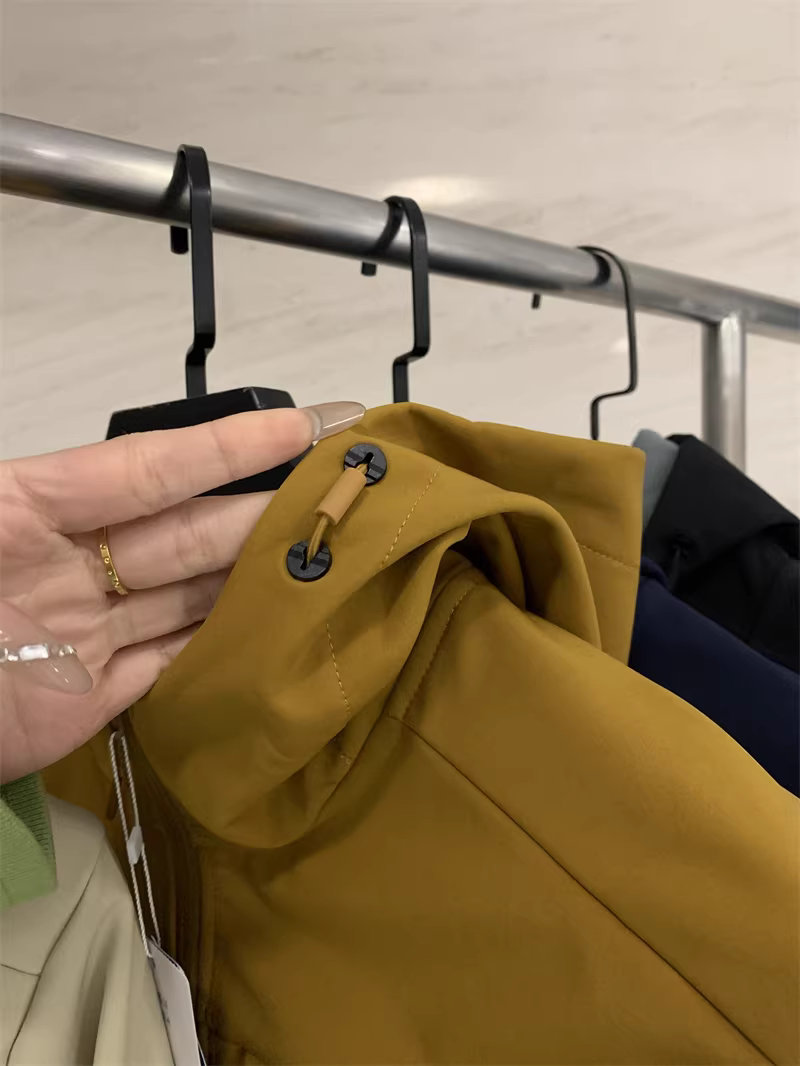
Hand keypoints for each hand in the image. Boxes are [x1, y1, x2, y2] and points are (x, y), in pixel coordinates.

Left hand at [0, 402, 363, 782]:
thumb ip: (14, 495)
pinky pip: (174, 663)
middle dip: (262, 508)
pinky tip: (274, 627)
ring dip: (256, 575)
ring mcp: (89, 633)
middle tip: (341, 494)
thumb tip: (125, 471)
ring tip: (328, 555)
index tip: (301, 425)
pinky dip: (225, 646)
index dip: (225, 447)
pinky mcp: (98, 698)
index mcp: (31, 510)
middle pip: (186, 531)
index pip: (148, 470)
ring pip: (191, 594)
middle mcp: (73, 565)